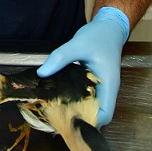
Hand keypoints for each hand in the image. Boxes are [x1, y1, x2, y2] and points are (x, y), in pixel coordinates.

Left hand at [36, 7, 129, 126]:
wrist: (109, 27)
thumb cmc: (98, 36)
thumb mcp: (78, 43)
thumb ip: (60, 57)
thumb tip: (42, 73)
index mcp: (108, 85)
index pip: (104, 115)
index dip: (88, 122)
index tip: (68, 120)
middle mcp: (108, 91)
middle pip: (98, 116)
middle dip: (79, 120)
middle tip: (56, 118)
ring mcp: (103, 89)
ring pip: (92, 109)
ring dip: (77, 112)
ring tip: (56, 111)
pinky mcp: (96, 85)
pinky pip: (88, 99)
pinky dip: (77, 102)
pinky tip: (62, 99)